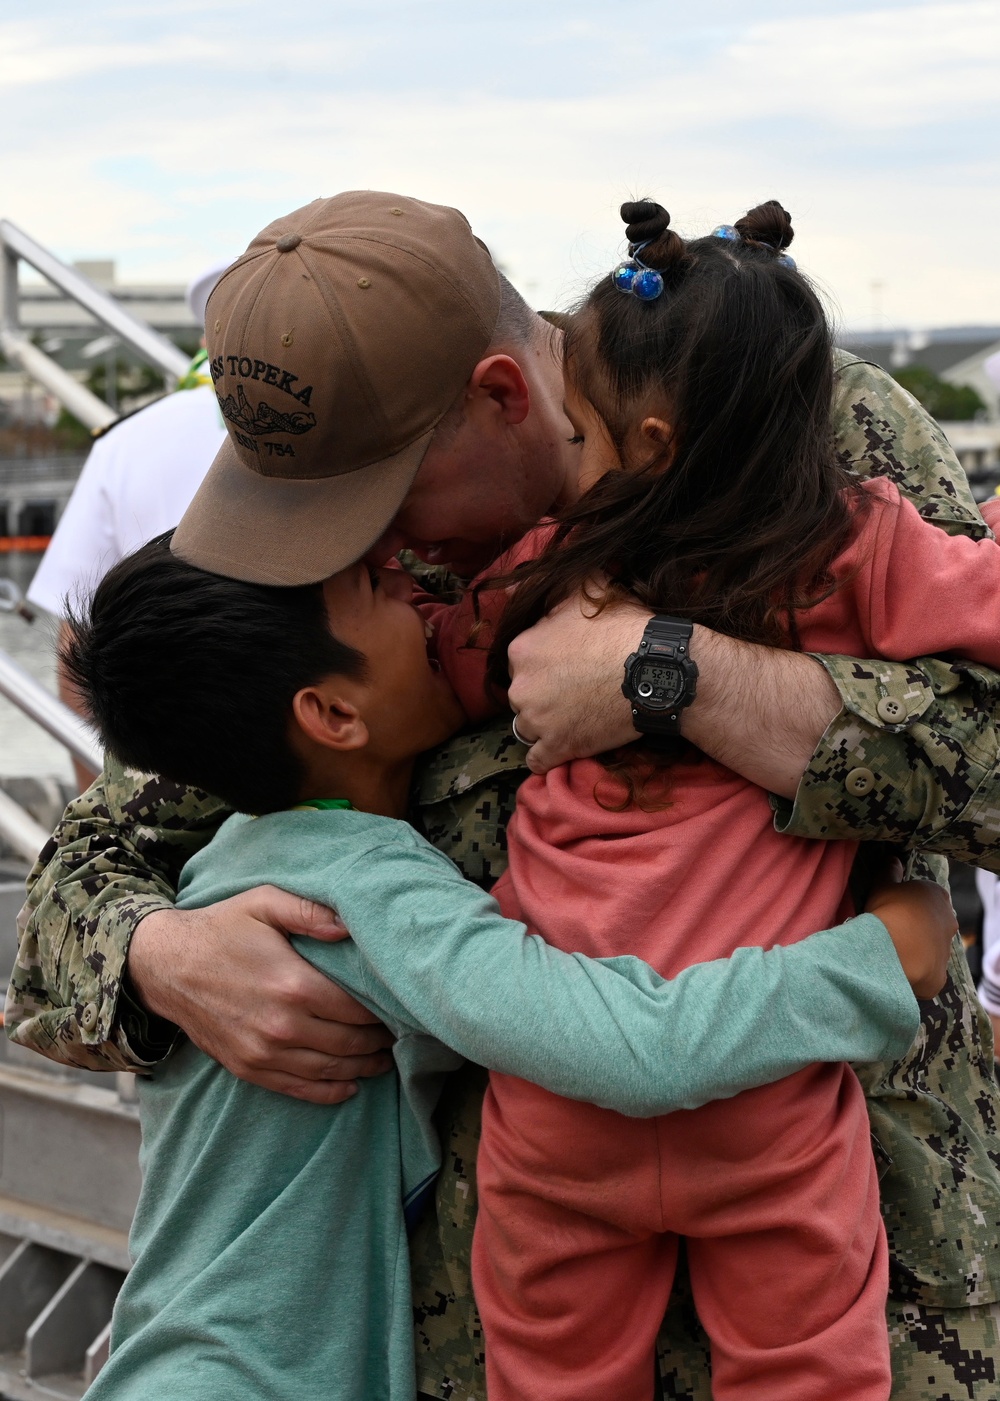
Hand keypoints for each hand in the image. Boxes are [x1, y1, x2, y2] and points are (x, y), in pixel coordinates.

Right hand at [128, 887, 394, 1102]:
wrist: (165, 965)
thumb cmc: (221, 928)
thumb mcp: (264, 902)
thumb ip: (311, 911)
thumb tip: (351, 926)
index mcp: (294, 985)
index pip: (358, 1009)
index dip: (384, 1011)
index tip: (400, 1006)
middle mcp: (282, 1026)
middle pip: (350, 1043)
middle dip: (380, 1041)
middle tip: (400, 1034)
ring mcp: (264, 1053)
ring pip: (330, 1070)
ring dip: (363, 1068)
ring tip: (385, 1059)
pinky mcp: (248, 1068)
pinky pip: (299, 1089)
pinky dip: (329, 1092)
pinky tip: (349, 1086)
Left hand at [506, 585, 839, 795]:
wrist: (657, 669)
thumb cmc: (627, 626)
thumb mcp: (591, 590)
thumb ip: (559, 586)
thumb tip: (531, 578)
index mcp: (521, 648)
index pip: (521, 660)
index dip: (545, 662)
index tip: (567, 664)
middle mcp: (520, 686)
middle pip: (523, 694)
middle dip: (543, 693)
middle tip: (576, 690)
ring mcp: (537, 721)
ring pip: (528, 726)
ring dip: (546, 724)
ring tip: (576, 716)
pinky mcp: (557, 749)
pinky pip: (538, 761)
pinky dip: (549, 756)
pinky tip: (566, 747)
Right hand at [865, 862, 957, 999]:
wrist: (893, 950)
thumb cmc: (889, 910)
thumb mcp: (883, 885)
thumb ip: (889, 871)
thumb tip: (893, 859)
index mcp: (937, 895)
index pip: (926, 896)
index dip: (909, 902)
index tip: (893, 908)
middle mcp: (949, 921)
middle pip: (932, 922)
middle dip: (916, 925)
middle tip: (893, 930)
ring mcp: (946, 950)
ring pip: (930, 947)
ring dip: (916, 949)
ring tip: (893, 951)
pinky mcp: (940, 975)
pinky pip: (926, 971)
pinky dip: (914, 971)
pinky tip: (898, 969)